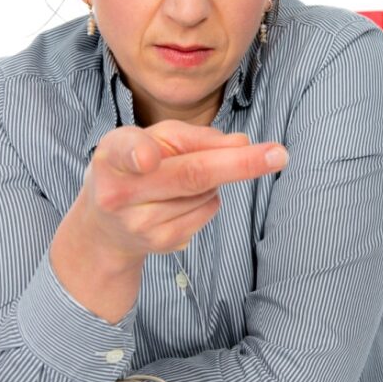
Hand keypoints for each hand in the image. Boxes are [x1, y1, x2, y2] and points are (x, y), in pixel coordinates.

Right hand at [82, 120, 287, 256]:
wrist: (102, 228)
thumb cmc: (132, 169)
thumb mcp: (152, 141)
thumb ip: (194, 138)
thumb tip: (242, 143)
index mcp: (112, 155)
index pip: (126, 152)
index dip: (139, 154)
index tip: (148, 159)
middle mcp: (120, 192)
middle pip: (191, 175)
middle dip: (240, 163)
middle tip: (280, 154)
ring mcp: (141, 223)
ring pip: (208, 191)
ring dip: (213, 180)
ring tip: (178, 181)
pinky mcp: (161, 243)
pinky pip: (208, 211)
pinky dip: (208, 200)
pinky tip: (181, 201)